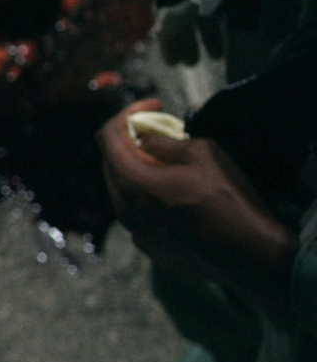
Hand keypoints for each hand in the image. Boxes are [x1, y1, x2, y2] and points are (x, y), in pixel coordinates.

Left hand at [99, 99, 295, 310]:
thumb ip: (164, 143)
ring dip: (138, 170)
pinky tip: (173, 192)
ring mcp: (136, 232)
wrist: (253, 257)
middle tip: (157, 129)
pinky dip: (147, 195)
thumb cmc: (230, 200)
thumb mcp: (203, 154)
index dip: (127, 114)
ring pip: (123, 191)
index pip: (107, 138)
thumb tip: (144, 143)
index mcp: (133, 183)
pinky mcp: (151, 248)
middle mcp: (126, 210)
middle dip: (129, 141)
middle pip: (111, 164)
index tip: (153, 105)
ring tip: (166, 159)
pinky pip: (138, 213)